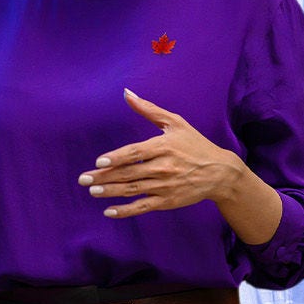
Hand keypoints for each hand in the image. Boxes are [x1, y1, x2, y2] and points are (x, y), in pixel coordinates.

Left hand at [80, 88, 246, 218]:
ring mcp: (165, 186)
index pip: (135, 153)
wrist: (219, 172)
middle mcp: (163, 167)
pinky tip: (109, 211)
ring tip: (92, 191)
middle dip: (104, 177)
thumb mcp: (175, 123)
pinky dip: (126, 211)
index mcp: (163, 147)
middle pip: (129, 173)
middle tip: (83, 179)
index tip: (99, 161)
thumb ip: (149, 109)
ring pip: (133, 190)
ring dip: (110, 192)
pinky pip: (143, 207)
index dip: (116, 158)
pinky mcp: (167, 201)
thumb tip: (126, 93)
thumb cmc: (195, 144)